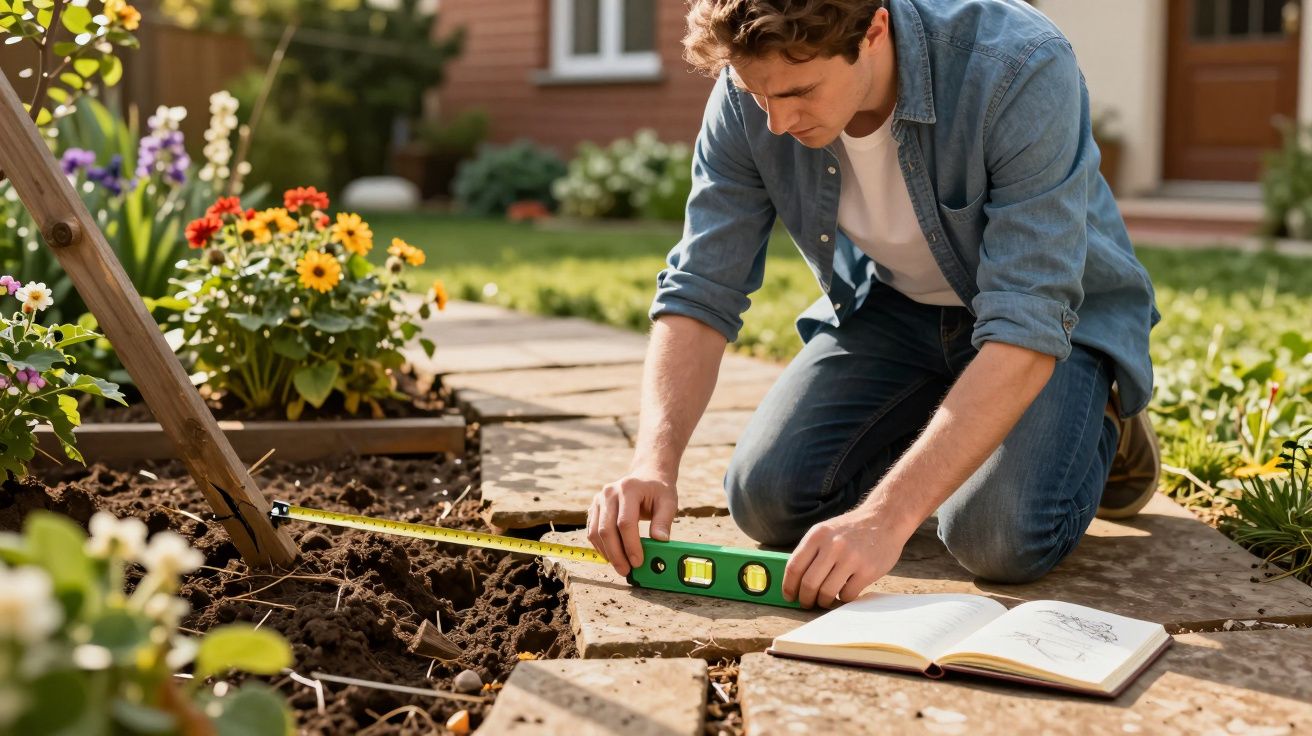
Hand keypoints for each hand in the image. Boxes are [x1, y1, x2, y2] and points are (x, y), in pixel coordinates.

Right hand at [587, 472, 677, 575]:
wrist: (646, 476)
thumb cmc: (658, 491)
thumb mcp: (668, 502)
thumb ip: (664, 521)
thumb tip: (660, 541)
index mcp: (628, 489)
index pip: (625, 522)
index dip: (631, 545)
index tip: (638, 561)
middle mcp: (609, 493)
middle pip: (606, 529)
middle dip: (616, 554)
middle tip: (626, 571)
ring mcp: (599, 500)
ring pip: (596, 533)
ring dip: (607, 553)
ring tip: (621, 567)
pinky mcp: (594, 508)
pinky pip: (592, 532)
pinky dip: (601, 547)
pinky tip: (612, 556)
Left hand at [782, 508, 906, 608]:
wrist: (884, 520)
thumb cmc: (851, 530)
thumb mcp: (826, 531)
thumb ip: (810, 552)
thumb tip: (793, 581)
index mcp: (817, 535)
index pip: (794, 567)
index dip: (788, 586)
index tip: (789, 596)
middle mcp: (833, 546)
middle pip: (809, 583)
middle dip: (805, 599)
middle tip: (807, 603)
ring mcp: (851, 558)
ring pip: (826, 592)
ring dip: (823, 602)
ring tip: (824, 600)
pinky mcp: (867, 571)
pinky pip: (847, 595)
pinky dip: (842, 599)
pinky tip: (844, 592)